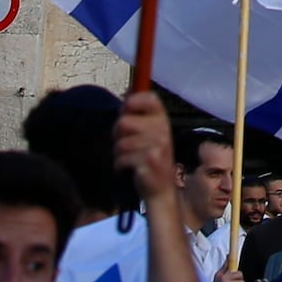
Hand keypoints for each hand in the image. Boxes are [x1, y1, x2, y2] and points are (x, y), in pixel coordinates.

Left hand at [114, 89, 177, 204]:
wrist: (161, 190)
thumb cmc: (150, 158)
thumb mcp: (150, 133)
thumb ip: (139, 115)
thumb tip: (127, 91)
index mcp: (163, 120)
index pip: (149, 98)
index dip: (132, 101)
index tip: (125, 110)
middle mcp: (163, 131)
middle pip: (124, 122)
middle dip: (117, 135)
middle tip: (126, 144)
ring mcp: (158, 147)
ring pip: (121, 143)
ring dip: (119, 154)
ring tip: (128, 159)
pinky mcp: (149, 162)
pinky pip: (121, 158)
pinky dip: (119, 165)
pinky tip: (128, 169)